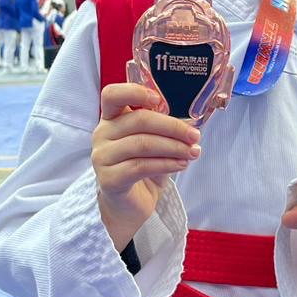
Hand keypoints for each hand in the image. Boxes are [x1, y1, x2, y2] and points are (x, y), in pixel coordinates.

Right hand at [92, 83, 200, 250]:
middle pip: (139, 120)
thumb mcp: (152, 141)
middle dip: (173, 127)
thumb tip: (189, 124)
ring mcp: (102, 157)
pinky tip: (181, 164)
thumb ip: (161, 127)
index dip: (134, 92)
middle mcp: (102, 134)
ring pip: (143, 144)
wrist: (130, 204)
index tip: (158, 99)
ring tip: (193, 153)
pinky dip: (167, 164)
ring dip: (174, 147)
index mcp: (111, 118)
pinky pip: (141, 166)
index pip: (112, 94)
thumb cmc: (143, 167)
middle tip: (194, 136)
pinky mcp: (109, 178)